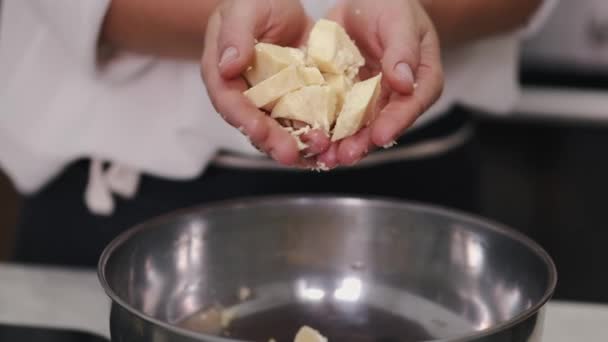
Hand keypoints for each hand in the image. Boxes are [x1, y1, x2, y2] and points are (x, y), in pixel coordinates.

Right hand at [201, 0, 329, 166]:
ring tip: (318, 151)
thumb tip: (228, 66)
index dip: (243, 119)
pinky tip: (332, 143)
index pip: (229, 103)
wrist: (280, 5)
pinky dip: (318, 134)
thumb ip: (235, 35)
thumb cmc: (254, 2)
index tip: (257, 131)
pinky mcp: (296, 102)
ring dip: (299, 145)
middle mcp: (245, 96)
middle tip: (290, 154)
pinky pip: (306, 122)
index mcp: (223, 76)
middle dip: (273, 141)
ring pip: (282, 131)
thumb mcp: (244, 10)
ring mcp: (271, 103)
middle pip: (255, 126)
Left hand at [317, 0, 443, 167]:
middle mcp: (395, 96)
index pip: (412, 105)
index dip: (396, 122)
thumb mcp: (399, 19)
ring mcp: (368, 99)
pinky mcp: (344, 97)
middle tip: (344, 156)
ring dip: (340, 144)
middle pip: (382, 125)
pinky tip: (307, 138)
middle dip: (362, 143)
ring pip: (356, 127)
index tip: (380, 136)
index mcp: (420, 79)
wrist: (366, 2)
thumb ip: (403, 49)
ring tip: (324, 157)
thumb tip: (404, 83)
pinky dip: (321, 128)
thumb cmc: (391, 5)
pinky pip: (333, 115)